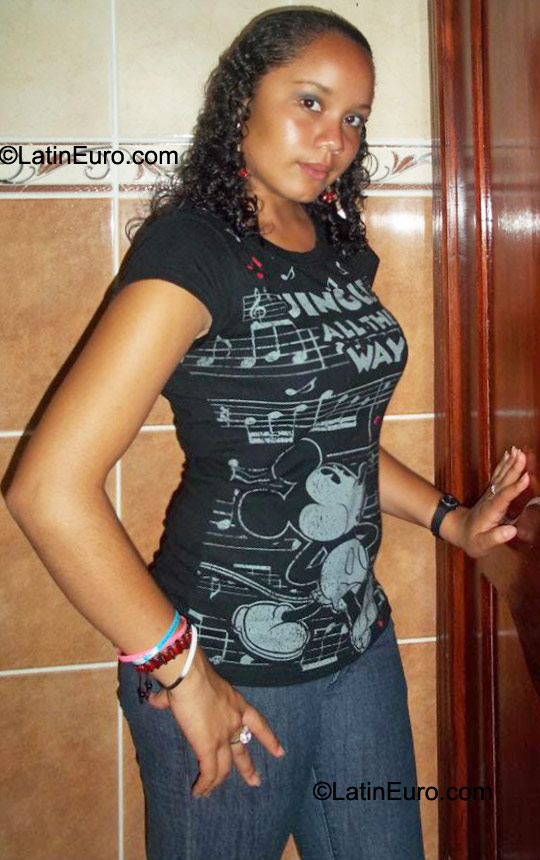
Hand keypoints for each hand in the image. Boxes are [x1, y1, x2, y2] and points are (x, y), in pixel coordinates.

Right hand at [145, 646, 284, 797]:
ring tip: (211, 793)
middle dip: (248, 768)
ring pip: (225, 767)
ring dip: (219, 782)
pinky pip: (208, 773)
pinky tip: (198, 792)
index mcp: (236, 704)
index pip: (258, 724)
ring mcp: (223, 736)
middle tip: (255, 781)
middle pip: (242, 749)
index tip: (280, 752)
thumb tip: (156, 699)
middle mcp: (234, 722)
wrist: (190, 677)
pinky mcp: (208, 747)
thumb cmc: (192, 674)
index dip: (268, 739)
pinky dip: (204, 784)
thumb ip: (176, 696)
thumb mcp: (195, 683)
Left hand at [457, 447, 529, 557]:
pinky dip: (505, 464)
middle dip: (514, 468)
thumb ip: (495, 538)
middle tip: (523, 455)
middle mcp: (490, 499)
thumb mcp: (481, 544)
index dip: (515, 488)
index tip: (526, 477)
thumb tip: (512, 531)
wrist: (458, 530)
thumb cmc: (472, 540)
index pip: (504, 498)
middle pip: (503, 482)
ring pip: (501, 476)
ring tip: (519, 451)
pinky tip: (511, 454)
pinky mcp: (491, 491)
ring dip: (510, 463)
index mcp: (490, 512)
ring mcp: (490, 494)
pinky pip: (499, 475)